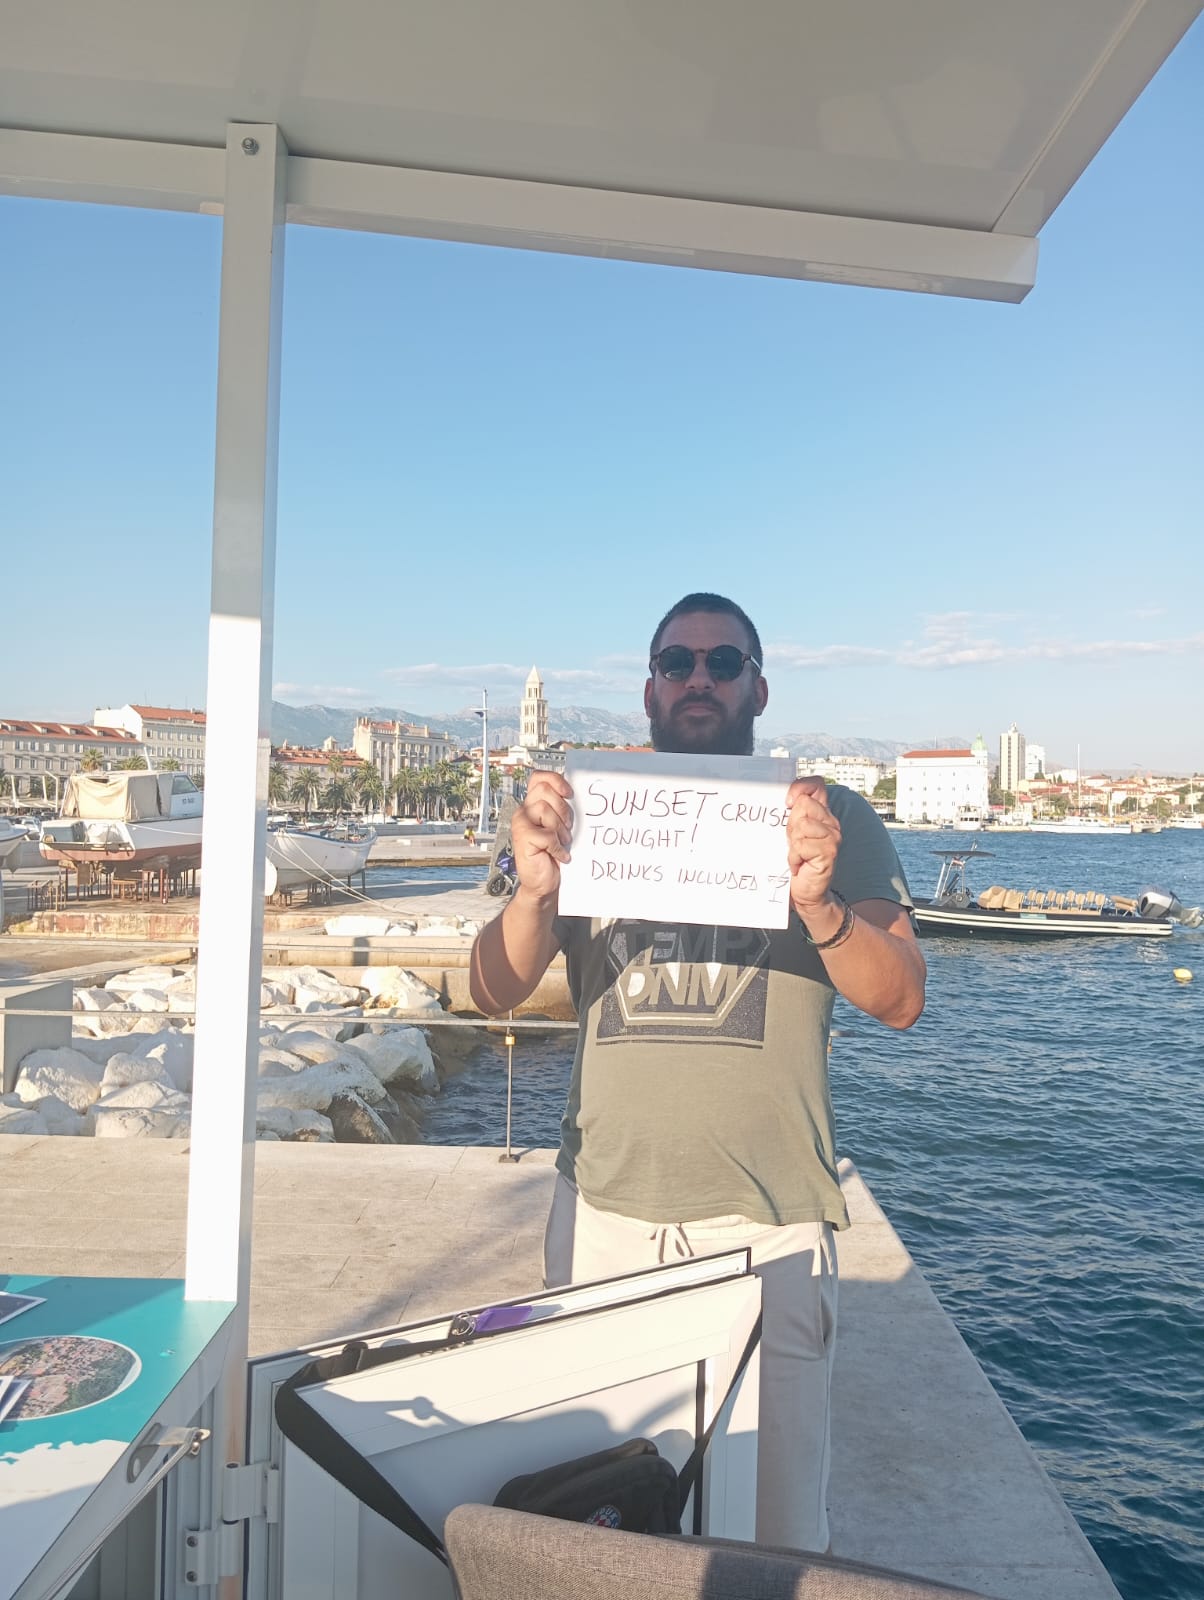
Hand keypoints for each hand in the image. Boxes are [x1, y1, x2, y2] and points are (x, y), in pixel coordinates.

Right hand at [511, 772, 573, 899]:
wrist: (545, 884)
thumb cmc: (554, 855)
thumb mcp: (561, 827)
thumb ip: (563, 810)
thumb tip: (582, 794)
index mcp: (534, 804)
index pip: (539, 778)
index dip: (555, 780)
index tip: (570, 794)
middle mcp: (525, 811)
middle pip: (544, 790)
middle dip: (563, 809)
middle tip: (568, 828)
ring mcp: (521, 824)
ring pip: (545, 809)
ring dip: (560, 829)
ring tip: (562, 843)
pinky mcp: (523, 838)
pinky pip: (547, 835)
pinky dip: (557, 848)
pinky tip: (559, 855)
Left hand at [785, 778, 842, 915]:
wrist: (805, 892)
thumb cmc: (796, 862)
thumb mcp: (791, 833)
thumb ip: (790, 814)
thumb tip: (782, 799)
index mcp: (821, 813)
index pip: (815, 784)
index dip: (799, 788)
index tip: (787, 803)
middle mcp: (831, 822)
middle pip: (803, 804)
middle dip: (791, 824)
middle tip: (793, 842)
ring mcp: (833, 836)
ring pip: (802, 824)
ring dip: (792, 842)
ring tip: (797, 854)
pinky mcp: (829, 851)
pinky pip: (801, 844)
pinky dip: (794, 857)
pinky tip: (799, 864)